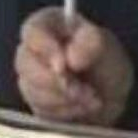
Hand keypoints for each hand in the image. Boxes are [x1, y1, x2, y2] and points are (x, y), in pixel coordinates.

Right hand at [15, 8, 134, 125]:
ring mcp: (30, 78)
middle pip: (25, 64)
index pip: (32, 32)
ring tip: (91, 98)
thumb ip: (89, 46)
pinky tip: (82, 107)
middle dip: (57, 82)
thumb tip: (71, 58)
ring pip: (32, 91)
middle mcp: (33, 50)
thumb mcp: (106, 47)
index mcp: (48, 26)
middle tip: (85, 90)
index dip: (45, 49)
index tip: (63, 67)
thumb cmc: (106, 63)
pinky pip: (40, 111)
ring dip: (65, 100)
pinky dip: (66, 112)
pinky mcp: (35, 103)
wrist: (112, 97)